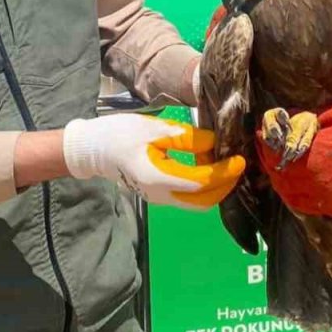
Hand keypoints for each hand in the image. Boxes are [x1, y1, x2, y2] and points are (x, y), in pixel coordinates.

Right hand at [64, 113, 244, 209]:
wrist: (92, 149)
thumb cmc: (120, 134)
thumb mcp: (154, 129)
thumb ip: (186, 138)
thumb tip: (214, 143)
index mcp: (158, 178)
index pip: (201, 182)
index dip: (223, 172)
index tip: (239, 159)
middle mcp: (161, 196)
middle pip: (203, 201)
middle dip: (225, 184)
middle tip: (236, 163)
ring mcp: (160, 199)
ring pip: (197, 202)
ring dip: (215, 187)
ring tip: (223, 162)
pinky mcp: (159, 195)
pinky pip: (188, 197)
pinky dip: (203, 186)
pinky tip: (206, 165)